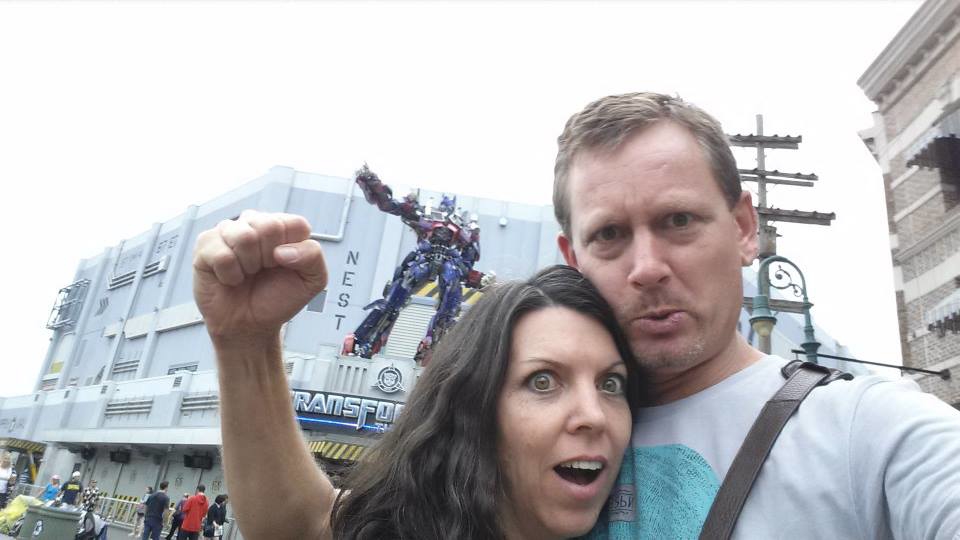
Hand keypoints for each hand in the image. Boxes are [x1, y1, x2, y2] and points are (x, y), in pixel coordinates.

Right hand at [192, 210, 327, 340]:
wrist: (249, 325)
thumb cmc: (278, 299)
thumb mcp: (312, 281)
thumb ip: (313, 256)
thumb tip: (281, 250)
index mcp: (282, 226)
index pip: (295, 224)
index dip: (293, 251)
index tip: (285, 267)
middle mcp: (255, 223)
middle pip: (269, 226)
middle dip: (269, 258)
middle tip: (263, 271)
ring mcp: (228, 231)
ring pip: (244, 237)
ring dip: (249, 266)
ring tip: (246, 274)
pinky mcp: (206, 245)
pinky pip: (221, 255)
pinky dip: (230, 275)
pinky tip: (230, 278)